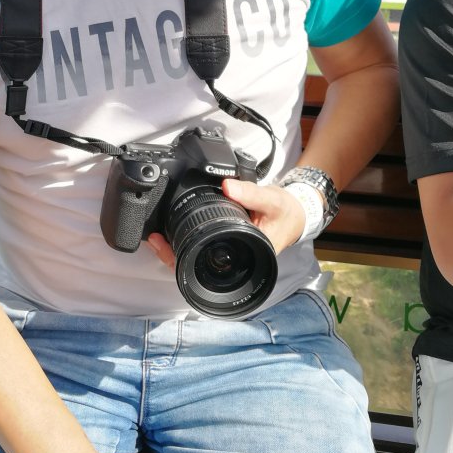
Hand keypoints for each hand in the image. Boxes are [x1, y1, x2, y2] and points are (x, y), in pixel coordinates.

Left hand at [146, 181, 305, 268]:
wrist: (296, 212)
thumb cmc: (286, 212)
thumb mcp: (271, 200)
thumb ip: (250, 193)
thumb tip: (227, 185)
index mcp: (249, 255)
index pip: (210, 266)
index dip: (184, 258)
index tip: (165, 245)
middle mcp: (238, 260)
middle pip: (199, 266)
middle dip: (174, 256)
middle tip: (155, 241)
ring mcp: (231, 254)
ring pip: (199, 258)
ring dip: (179, 249)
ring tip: (159, 237)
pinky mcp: (228, 243)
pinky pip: (204, 246)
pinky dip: (189, 239)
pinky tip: (176, 230)